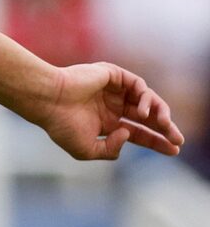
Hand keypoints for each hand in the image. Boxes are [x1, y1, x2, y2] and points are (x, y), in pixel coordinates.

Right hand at [31, 62, 183, 161]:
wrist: (47, 100)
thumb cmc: (61, 125)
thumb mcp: (86, 151)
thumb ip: (110, 151)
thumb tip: (128, 133)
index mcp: (105, 124)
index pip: (138, 133)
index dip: (157, 141)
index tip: (175, 150)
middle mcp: (113, 107)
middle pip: (148, 118)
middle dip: (165, 128)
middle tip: (178, 139)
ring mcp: (115, 91)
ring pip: (148, 101)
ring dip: (160, 113)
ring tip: (163, 124)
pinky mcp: (114, 75)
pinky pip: (140, 86)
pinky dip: (145, 99)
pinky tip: (141, 113)